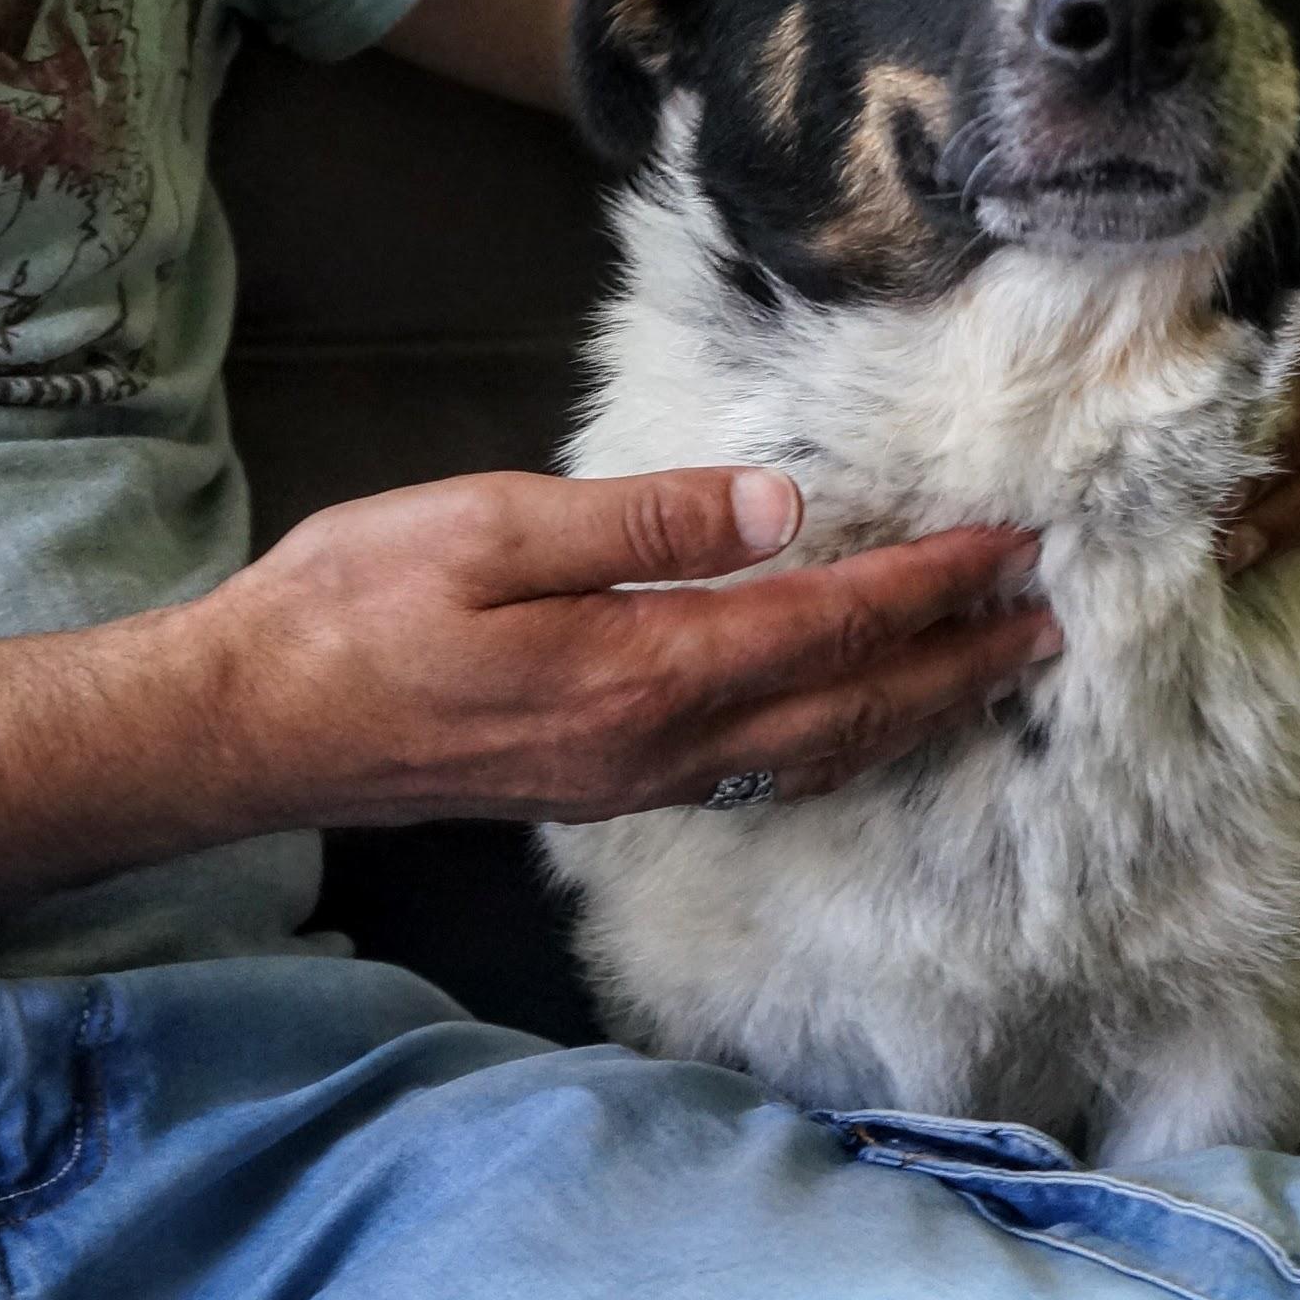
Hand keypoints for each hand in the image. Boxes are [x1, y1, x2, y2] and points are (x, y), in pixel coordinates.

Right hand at [196, 468, 1059, 823]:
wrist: (252, 727)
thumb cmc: (355, 611)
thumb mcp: (492, 529)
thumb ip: (647, 521)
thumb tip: (787, 507)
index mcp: (648, 671)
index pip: (830, 624)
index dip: (930, 587)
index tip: (1011, 550)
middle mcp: (665, 747)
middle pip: (851, 709)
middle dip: (958, 666)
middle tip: (1048, 628)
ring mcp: (638, 783)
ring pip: (816, 756)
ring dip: (913, 714)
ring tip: (986, 679)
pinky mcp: (608, 792)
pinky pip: (763, 775)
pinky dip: (839, 746)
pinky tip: (855, 727)